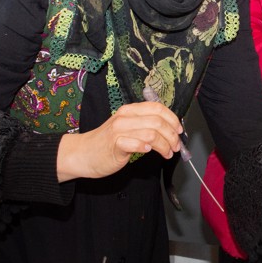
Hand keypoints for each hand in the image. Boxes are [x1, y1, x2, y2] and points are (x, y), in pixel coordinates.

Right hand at [56, 101, 180, 181]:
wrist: (82, 154)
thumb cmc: (107, 143)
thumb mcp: (127, 128)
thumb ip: (144, 125)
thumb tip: (169, 129)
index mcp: (130, 110)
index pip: (157, 108)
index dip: (172, 119)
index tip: (179, 130)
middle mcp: (125, 117)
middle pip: (158, 121)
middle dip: (172, 136)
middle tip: (175, 146)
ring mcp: (119, 130)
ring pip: (151, 133)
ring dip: (164, 145)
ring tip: (167, 153)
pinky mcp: (115, 145)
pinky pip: (135, 143)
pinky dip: (146, 147)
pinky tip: (148, 151)